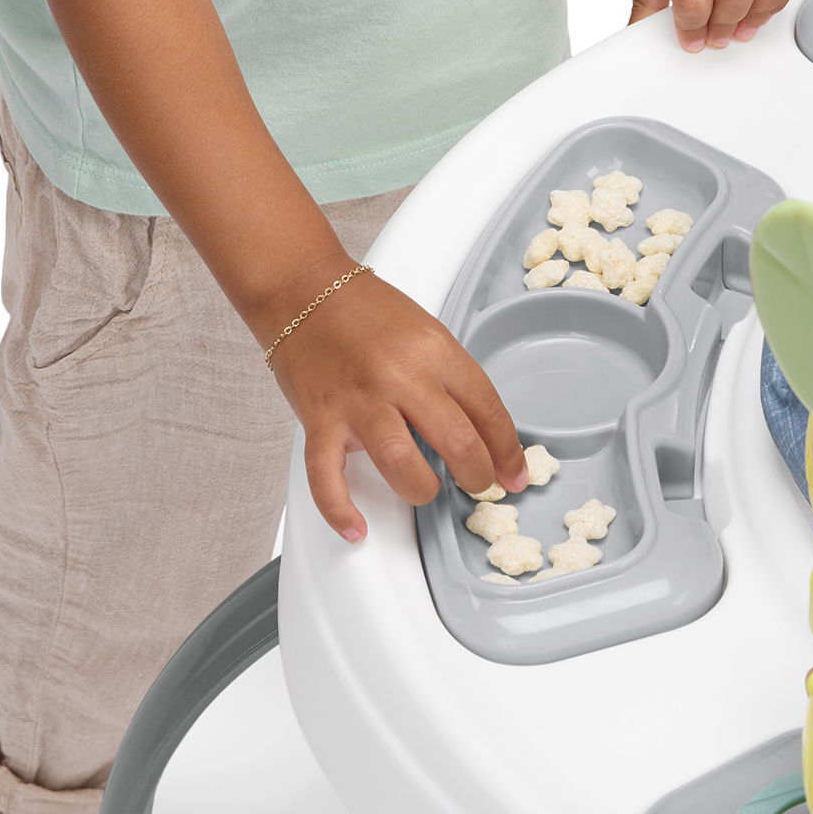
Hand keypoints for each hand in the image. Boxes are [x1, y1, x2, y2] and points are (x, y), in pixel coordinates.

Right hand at [264, 266, 526, 542]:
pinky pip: (328, 477)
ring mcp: (358, 400)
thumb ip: (449, 378)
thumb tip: (479, 429)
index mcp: (433, 349)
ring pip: (404, 466)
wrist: (298, 285)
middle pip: (458, 443)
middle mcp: (399, 375)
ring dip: (425, 491)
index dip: (509, 452)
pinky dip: (341, 510)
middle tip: (478, 484)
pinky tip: (356, 528)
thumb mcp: (424, 330)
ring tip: (428, 490)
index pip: (488, 410)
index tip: (514, 473)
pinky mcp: (320, 419)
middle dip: (478, 477)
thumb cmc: (362, 308)